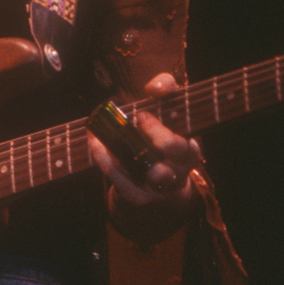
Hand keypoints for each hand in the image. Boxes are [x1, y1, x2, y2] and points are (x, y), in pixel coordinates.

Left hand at [88, 72, 202, 210]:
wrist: (153, 171)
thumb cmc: (161, 131)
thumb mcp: (168, 106)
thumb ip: (166, 88)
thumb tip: (156, 87)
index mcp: (188, 153)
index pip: (180, 148)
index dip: (159, 133)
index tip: (141, 116)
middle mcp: (176, 175)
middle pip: (163, 171)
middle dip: (143, 147)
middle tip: (130, 125)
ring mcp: (157, 190)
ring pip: (142, 179)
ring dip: (121, 156)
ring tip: (103, 135)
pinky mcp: (138, 197)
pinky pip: (122, 184)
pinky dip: (106, 163)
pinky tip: (95, 144)